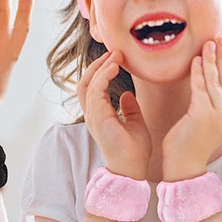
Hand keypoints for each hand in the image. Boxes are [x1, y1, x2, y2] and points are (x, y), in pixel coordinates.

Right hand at [78, 49, 150, 179]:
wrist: (133, 170)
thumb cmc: (134, 152)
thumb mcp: (136, 123)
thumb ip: (130, 108)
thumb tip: (128, 93)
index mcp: (99, 115)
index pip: (93, 86)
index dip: (102, 70)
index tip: (117, 58)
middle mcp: (92, 114)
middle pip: (84, 82)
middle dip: (97, 65)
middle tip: (114, 52)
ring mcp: (93, 116)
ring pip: (87, 84)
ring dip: (100, 67)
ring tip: (115, 55)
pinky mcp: (98, 118)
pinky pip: (95, 90)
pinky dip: (103, 76)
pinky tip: (114, 67)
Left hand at [162, 36, 221, 178]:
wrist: (183, 167)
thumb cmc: (186, 144)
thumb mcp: (200, 121)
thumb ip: (204, 104)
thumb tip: (202, 86)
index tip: (219, 47)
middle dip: (220, 57)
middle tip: (217, 37)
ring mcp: (218, 116)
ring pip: (215, 82)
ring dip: (211, 60)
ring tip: (207, 43)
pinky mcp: (205, 117)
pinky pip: (202, 89)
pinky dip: (199, 73)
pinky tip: (197, 61)